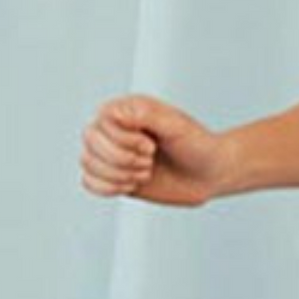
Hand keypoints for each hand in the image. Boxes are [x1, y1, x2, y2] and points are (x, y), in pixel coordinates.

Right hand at [78, 94, 226, 205]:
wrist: (210, 174)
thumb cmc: (198, 146)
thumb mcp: (177, 126)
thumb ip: (147, 115)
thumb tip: (116, 113)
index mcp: (127, 110)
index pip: (100, 122)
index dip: (123, 140)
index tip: (151, 146)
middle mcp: (115, 129)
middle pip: (89, 142)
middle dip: (121, 159)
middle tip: (149, 161)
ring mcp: (112, 153)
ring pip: (87, 163)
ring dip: (118, 175)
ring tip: (145, 172)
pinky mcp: (114, 176)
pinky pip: (89, 182)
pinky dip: (108, 188)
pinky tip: (132, 184)